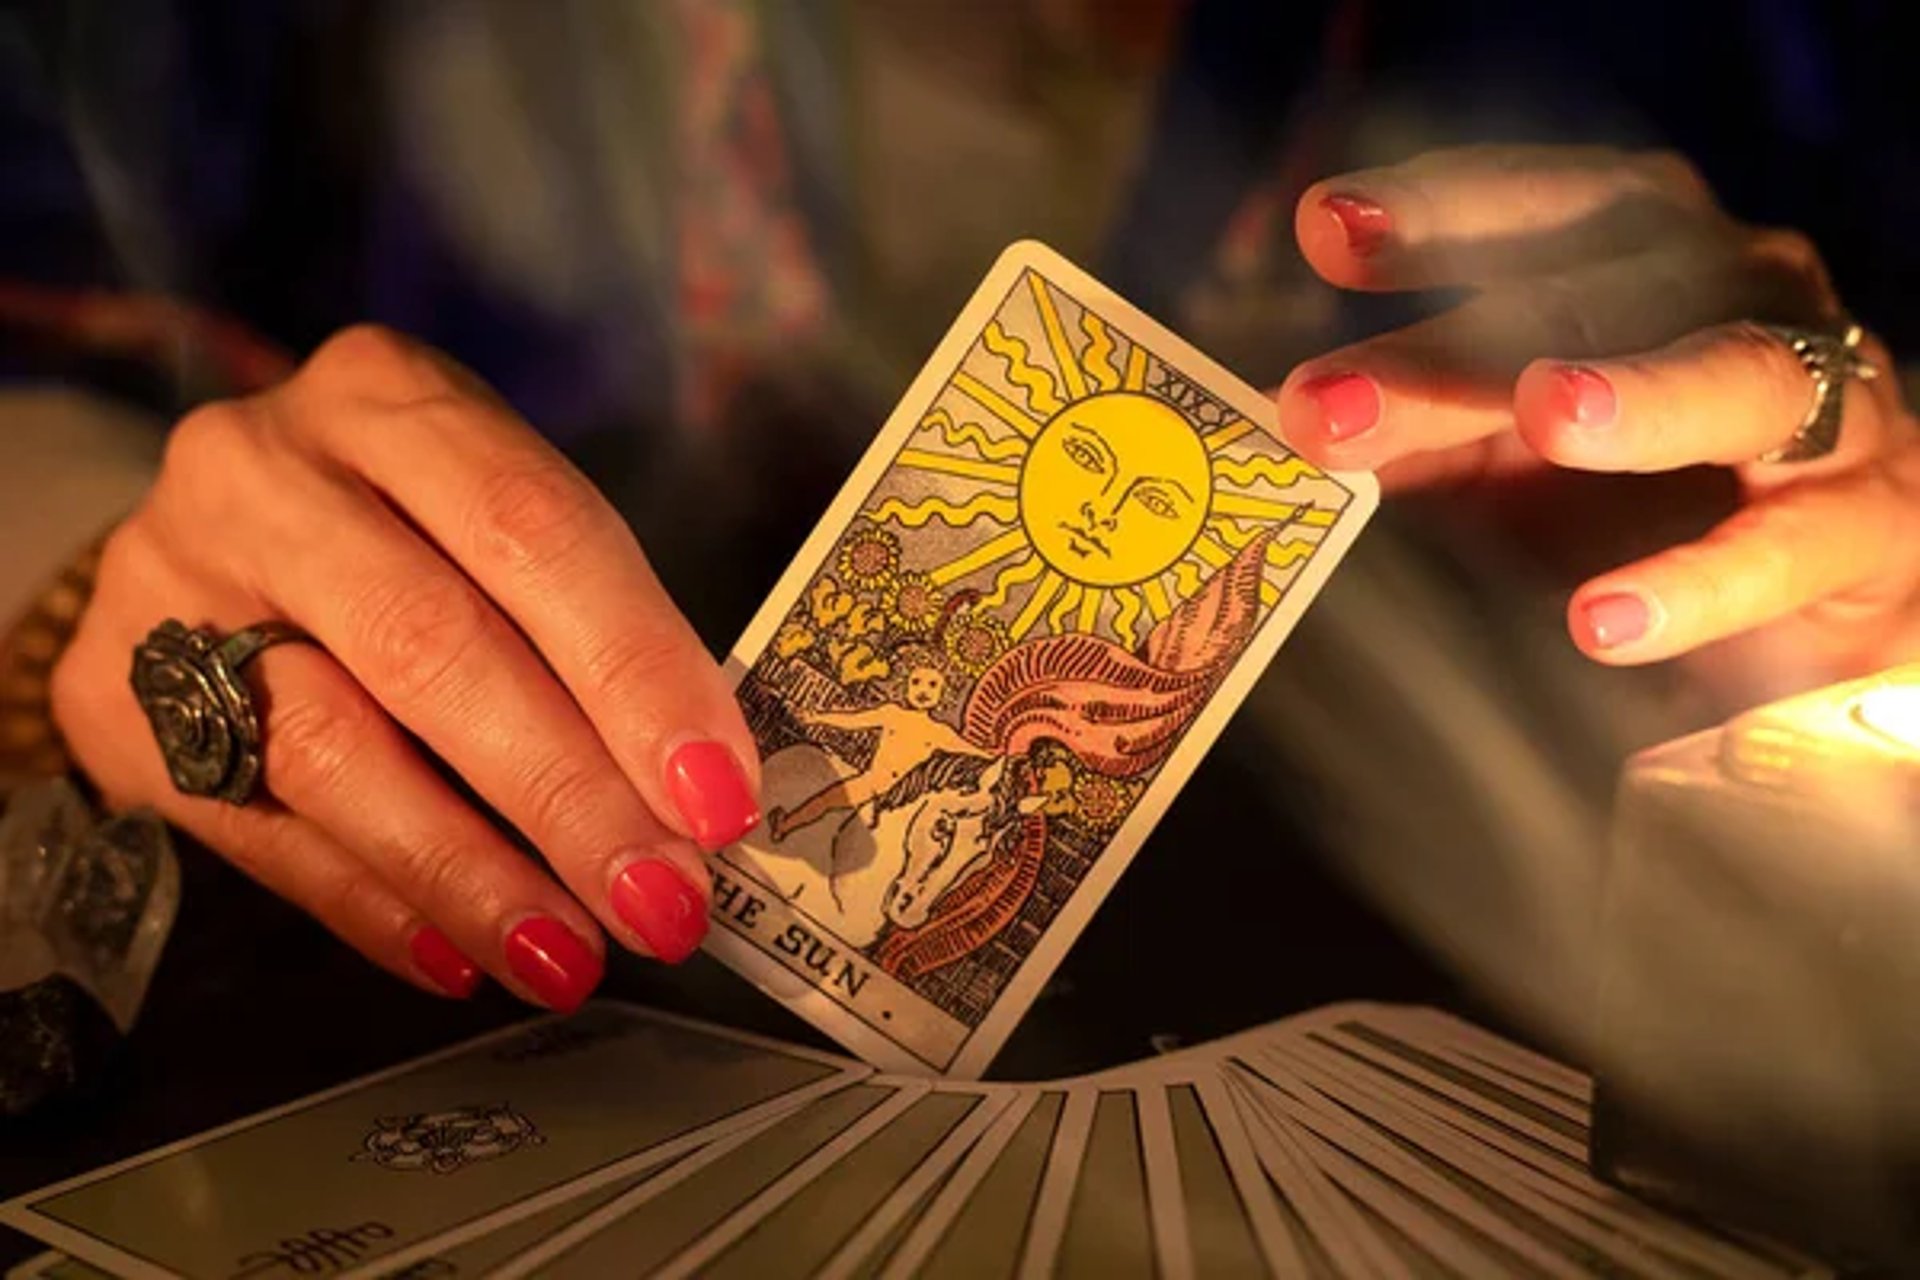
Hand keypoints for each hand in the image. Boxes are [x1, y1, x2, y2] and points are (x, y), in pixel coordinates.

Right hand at [51, 326, 762, 1008]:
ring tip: (568, 957)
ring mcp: (171, 582)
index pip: (536, 530)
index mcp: (393, 399)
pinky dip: (374, 904)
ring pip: (331, 749)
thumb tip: (699, 794)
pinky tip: (462, 957)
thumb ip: (582, 626)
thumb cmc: (400, 528)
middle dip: (567, 795)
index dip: (637, 670)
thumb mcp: (488, 518)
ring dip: (470, 873)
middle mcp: (266, 471)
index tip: (718, 795)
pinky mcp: (111, 700)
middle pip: (432, 645)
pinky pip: (260, 829)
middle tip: (661, 903)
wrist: (202, 536)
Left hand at [1276, 146, 1919, 685]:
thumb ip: (1419, 424)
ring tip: (1547, 417)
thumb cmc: (1639, 487)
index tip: (1327, 230)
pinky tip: (1607, 620)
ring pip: (1737, 375)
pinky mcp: (1871, 516)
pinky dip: (1704, 578)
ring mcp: (1825, 392)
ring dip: (1638, 395)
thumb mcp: (1506, 445)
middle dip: (1458, 350)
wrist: (1814, 584)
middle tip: (1327, 401)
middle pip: (1602, 294)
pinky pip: (1797, 537)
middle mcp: (1740, 286)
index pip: (1543, 200)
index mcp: (1643, 247)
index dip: (1440, 211)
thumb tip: (1289, 423)